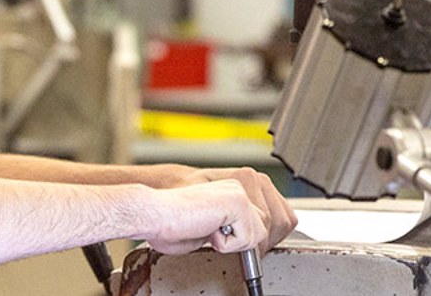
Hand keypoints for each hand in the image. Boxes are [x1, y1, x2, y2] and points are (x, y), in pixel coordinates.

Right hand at [140, 179, 269, 254]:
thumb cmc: (173, 223)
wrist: (154, 213)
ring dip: (236, 243)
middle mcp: (243, 185)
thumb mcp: (216, 226)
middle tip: (220, 240)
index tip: (236, 243)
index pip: (276, 215)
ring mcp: (241, 192)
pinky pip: (248, 239)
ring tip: (209, 232)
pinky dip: (227, 245)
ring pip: (261, 234)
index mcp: (239, 188)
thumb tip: (259, 243)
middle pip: (275, 225)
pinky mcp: (237, 202)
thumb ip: (238, 227)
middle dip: (253, 242)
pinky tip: (207, 230)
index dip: (262, 237)